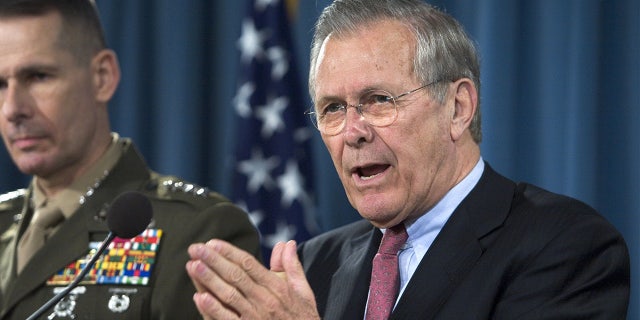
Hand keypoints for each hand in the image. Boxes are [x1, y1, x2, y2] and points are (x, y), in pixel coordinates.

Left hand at [186, 239, 319, 319]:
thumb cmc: (303, 318)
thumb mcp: (303, 291)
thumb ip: (292, 266)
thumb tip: (287, 243)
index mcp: (277, 287)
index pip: (249, 264)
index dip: (230, 252)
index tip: (213, 243)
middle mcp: (265, 300)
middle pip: (235, 276)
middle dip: (214, 260)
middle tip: (196, 248)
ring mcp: (255, 317)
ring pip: (229, 295)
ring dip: (209, 280)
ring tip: (193, 266)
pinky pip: (227, 319)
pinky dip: (213, 309)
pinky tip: (199, 297)